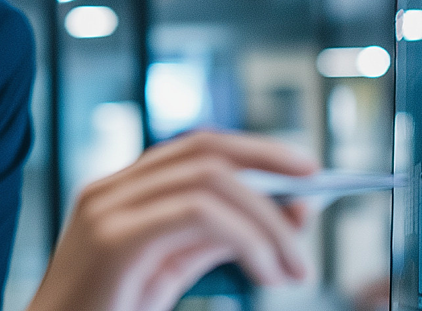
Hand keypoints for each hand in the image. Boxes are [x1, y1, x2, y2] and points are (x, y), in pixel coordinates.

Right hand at [26, 131, 318, 310]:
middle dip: (271, 169)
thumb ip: (218, 237)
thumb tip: (286, 209)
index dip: (256, 150)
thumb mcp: (170, 271)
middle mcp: (110, 190)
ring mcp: (107, 209)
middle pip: (206, 151)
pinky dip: (248, 239)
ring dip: (267, 222)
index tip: (305, 173)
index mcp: (120, 192)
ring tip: (292, 268)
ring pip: (211, 181)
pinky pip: (199, 214)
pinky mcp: (113, 238)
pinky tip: (265, 273)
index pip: (196, 148)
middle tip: (313, 206)